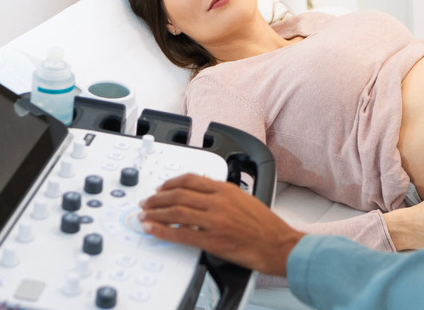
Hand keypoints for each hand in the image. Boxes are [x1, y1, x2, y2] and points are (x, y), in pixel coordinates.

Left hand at [138, 174, 303, 276]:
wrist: (277, 244)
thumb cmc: (265, 225)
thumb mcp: (244, 199)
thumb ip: (222, 194)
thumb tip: (202, 191)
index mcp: (225, 189)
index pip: (190, 180)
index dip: (170, 183)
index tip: (161, 188)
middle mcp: (218, 202)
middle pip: (179, 193)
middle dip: (158, 197)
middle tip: (147, 202)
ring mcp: (214, 221)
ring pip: (176, 211)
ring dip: (156, 213)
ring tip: (145, 215)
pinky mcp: (212, 240)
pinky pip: (181, 233)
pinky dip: (163, 230)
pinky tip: (153, 229)